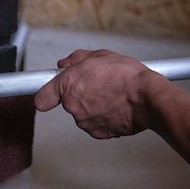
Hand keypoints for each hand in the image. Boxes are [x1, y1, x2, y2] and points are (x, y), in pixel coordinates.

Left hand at [34, 49, 164, 138]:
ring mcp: (84, 122)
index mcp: (68, 84)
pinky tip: (115, 106)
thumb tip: (63, 64)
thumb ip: (75, 59)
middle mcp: (72, 105)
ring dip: (92, 105)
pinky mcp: (98, 133)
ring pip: (83, 113)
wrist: (148, 98)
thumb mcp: (99, 55)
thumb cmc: (127, 76)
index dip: (45, 95)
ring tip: (111, 94)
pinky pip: (95, 123)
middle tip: (98, 85)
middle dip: (79, 94)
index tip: (48, 94)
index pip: (41, 97)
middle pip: (67, 102)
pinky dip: (103, 116)